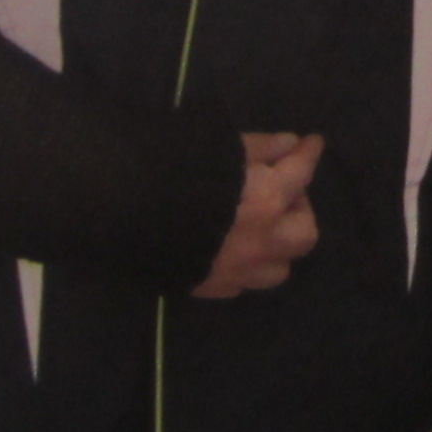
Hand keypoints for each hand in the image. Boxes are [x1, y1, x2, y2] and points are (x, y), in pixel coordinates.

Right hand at [190, 132, 320, 299]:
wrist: (119, 209)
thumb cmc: (174, 166)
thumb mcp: (222, 143)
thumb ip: (260, 147)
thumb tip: (288, 145)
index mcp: (267, 201)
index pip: (302, 174)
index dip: (308, 154)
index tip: (312, 143)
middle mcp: (259, 242)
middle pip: (304, 234)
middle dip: (299, 210)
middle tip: (282, 191)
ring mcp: (234, 271)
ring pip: (277, 269)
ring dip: (276, 245)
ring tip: (259, 225)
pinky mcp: (206, 288)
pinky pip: (241, 283)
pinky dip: (245, 264)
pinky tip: (229, 247)